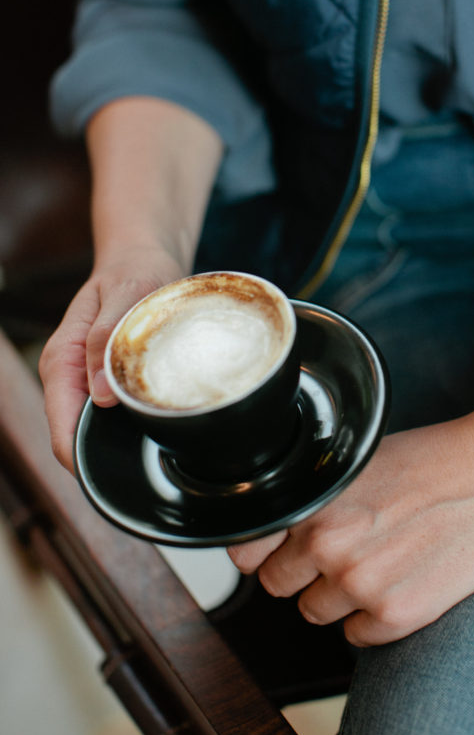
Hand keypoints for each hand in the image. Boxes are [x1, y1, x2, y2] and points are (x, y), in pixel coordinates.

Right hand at [39, 246, 185, 470]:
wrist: (142, 258)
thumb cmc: (136, 271)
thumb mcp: (126, 294)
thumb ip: (107, 339)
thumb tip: (101, 395)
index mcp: (62, 359)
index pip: (59, 426)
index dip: (78, 457)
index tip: (106, 476)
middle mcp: (69, 374)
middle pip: (73, 435)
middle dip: (100, 457)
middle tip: (141, 470)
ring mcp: (85, 379)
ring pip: (91, 428)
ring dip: (115, 444)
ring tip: (150, 455)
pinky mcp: (104, 380)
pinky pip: (108, 414)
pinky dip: (125, 425)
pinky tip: (152, 431)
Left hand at [228, 390, 473, 646]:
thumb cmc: (435, 460)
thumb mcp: (357, 463)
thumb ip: (314, 497)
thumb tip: (279, 529)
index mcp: (313, 501)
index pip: (247, 553)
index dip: (267, 548)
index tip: (284, 545)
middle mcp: (327, 544)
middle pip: (279, 586)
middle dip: (304, 571)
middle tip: (344, 548)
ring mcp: (360, 583)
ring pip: (316, 612)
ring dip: (339, 594)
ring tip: (380, 558)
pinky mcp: (396, 616)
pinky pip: (357, 635)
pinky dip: (374, 617)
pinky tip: (402, 578)